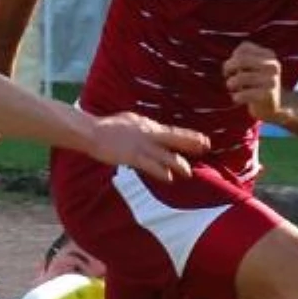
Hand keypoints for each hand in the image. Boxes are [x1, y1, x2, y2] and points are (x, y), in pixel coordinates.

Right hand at [88, 113, 208, 181]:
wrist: (91, 132)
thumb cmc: (107, 127)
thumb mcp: (129, 121)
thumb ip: (142, 128)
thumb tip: (152, 131)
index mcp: (147, 126)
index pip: (173, 131)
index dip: (190, 136)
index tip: (204, 141)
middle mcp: (147, 133)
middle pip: (174, 138)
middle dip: (191, 144)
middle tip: (206, 148)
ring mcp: (141, 145)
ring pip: (165, 155)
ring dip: (178, 164)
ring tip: (188, 171)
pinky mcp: (132, 156)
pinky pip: (150, 165)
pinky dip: (161, 171)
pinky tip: (170, 177)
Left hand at [224, 41, 283, 121]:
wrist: (276, 105)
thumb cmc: (257, 83)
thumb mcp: (252, 67)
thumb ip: (240, 59)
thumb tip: (229, 64)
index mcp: (269, 55)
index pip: (244, 47)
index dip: (232, 57)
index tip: (231, 67)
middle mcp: (272, 66)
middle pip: (241, 60)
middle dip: (228, 67)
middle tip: (226, 75)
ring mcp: (271, 81)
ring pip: (240, 78)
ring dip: (230, 83)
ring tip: (232, 87)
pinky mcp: (267, 96)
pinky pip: (243, 95)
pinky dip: (236, 97)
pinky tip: (238, 98)